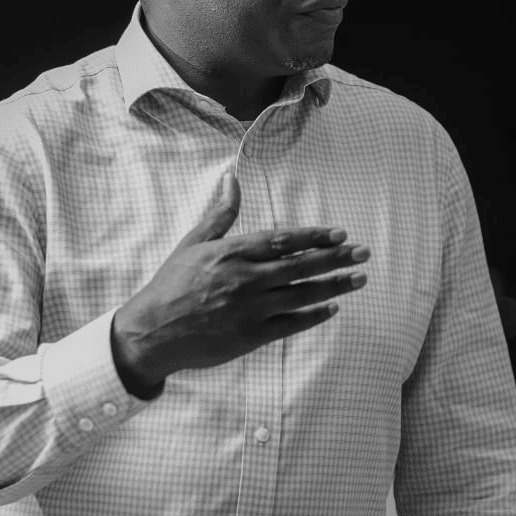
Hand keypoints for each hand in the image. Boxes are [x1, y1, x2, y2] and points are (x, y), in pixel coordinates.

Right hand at [110, 171, 368, 395]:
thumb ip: (221, 213)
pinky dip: (313, 316)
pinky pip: (290, 325)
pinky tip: (332, 309)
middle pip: (300, 266)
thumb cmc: (172, 284)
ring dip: (334, 286)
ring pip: (301, 295)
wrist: (151, 331)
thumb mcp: (193, 243)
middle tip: (363, 253)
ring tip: (359, 279)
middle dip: (336, 258)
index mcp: (232, 253)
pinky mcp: (249, 337)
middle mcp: (245, 279)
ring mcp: (249, 309)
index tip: (341, 234)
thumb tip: (232, 178)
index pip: (283, 240)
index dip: (315, 237)